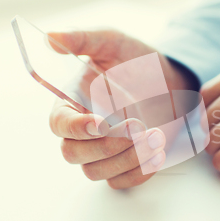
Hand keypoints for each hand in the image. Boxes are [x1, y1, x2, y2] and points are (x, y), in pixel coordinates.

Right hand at [48, 30, 192, 188]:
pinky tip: (158, 154)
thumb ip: (82, 39)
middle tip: (138, 126)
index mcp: (73, 102)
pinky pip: (121, 182)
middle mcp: (84, 131)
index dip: (74, 128)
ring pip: (96, 171)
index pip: (59, 124)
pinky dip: (139, 172)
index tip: (99, 123)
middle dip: (107, 145)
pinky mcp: (125, 163)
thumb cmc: (136, 60)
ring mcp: (104, 150)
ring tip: (156, 137)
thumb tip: (49, 39)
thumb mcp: (111, 42)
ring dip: (126, 159)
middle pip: (73, 154)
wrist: (170, 79)